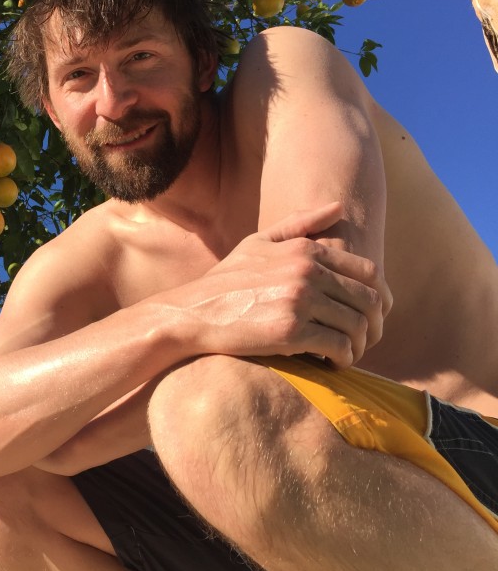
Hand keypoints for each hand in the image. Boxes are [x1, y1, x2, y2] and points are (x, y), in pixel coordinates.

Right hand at [172, 203, 387, 367]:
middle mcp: (307, 272)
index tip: (369, 315)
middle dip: (374, 325)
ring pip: (357, 326)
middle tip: (363, 340)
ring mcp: (300, 301)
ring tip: (346, 354)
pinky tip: (332, 364)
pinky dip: (343, 359)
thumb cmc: (225, 280)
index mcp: (305, 250)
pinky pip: (339, 347)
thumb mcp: (258, 243)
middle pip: (369, 301)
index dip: (377, 297)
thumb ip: (299, 223)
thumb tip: (339, 206)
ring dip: (359, 346)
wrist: (193, 313)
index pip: (368, 272)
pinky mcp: (291, 331)